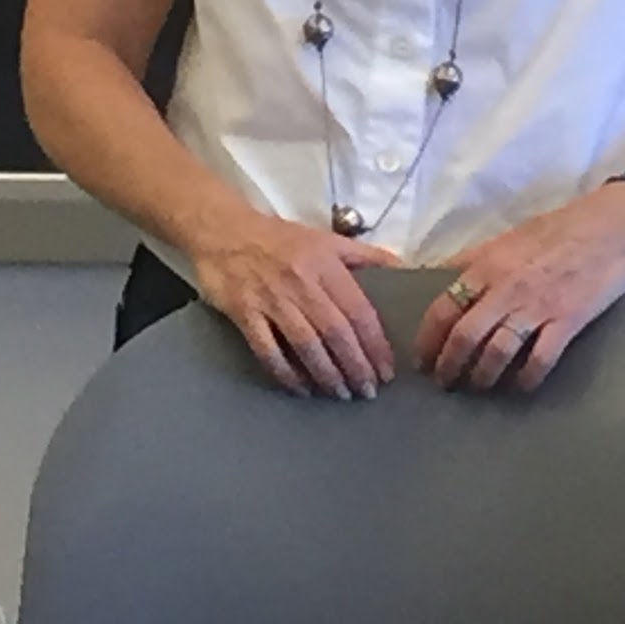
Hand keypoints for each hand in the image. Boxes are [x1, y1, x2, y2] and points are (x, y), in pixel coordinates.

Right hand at [191, 209, 402, 398]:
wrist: (224, 230)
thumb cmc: (280, 237)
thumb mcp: (326, 238)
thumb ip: (364, 254)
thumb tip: (400, 267)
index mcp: (326, 263)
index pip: (357, 310)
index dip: (374, 344)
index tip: (386, 370)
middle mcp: (301, 282)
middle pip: (335, 332)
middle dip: (355, 366)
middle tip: (368, 391)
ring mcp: (271, 299)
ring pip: (305, 344)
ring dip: (327, 374)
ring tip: (341, 394)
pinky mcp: (245, 313)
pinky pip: (268, 350)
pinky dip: (286, 373)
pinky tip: (301, 389)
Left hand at [414, 184, 624, 393]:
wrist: (607, 227)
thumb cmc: (554, 230)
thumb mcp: (505, 238)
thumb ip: (474, 260)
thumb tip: (440, 275)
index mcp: (487, 265)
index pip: (444, 308)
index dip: (428, 339)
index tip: (422, 360)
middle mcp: (506, 288)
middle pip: (465, 336)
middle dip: (450, 366)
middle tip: (446, 382)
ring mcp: (537, 306)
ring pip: (498, 352)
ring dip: (483, 376)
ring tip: (479, 386)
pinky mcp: (567, 321)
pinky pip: (540, 360)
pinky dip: (526, 379)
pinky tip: (520, 386)